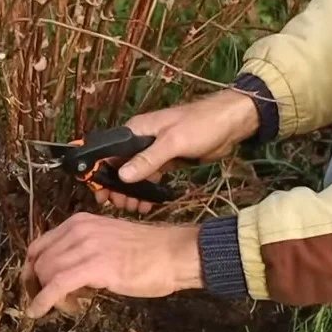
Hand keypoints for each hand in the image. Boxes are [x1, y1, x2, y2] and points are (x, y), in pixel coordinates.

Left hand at [21, 212, 202, 317]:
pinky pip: (56, 285)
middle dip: (39, 285)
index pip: (40, 244)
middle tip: (54, 301)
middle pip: (39, 261)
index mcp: (79, 222)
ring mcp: (84, 246)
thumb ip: (85, 249)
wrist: (174, 253)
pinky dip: (42, 300)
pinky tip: (38, 312)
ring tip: (69, 306)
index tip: (34, 285)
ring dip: (48, 295)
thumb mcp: (108, 241)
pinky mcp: (93, 266)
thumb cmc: (149, 252)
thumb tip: (68, 271)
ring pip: (46, 273)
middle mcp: (77, 229)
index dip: (32, 268)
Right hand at [96, 89, 259, 212]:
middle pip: (121, 166)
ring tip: (132, 209)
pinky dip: (147, 190)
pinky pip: (151, 177)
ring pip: (136, 174)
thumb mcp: (172, 142)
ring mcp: (155, 151)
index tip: (101, 193)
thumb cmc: (200, 125)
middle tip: (119, 206)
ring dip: (132, 192)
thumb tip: (122, 176)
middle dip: (117, 187)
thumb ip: (147, 159)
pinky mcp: (168, 160)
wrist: (231, 123)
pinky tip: (146, 204)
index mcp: (137, 130)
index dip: (102, 172)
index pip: (110, 152)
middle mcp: (142, 140)